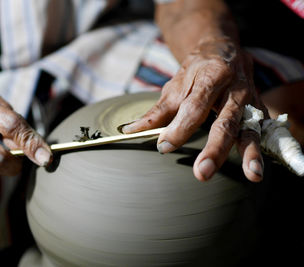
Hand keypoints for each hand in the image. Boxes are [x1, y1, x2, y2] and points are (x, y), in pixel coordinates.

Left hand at [122, 37, 267, 181]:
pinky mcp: (261, 110)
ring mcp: (251, 99)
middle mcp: (235, 88)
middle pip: (225, 121)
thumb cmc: (196, 70)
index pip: (194, 107)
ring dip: (250, 154)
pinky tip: (258, 170)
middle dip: (215, 149)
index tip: (163, 146)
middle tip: (203, 173)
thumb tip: (131, 131)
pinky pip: (262, 131)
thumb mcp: (175, 85)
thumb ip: (158, 111)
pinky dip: (261, 150)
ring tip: (252, 177)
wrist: (223, 50)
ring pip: (250, 128)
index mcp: (211, 75)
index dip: (179, 129)